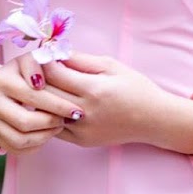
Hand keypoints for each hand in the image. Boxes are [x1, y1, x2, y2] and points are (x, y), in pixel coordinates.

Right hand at [0, 50, 85, 155]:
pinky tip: (47, 134)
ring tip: (59, 126)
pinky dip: (36, 145)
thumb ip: (39, 62)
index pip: (33, 96)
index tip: (76, 110)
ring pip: (20, 139)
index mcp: (1, 79)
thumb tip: (40, 82)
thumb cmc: (23, 73)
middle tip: (68, 119)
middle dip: (51, 122)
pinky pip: (17, 149)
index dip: (57, 104)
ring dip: (45, 136)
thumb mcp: (31, 60)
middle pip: (25, 121)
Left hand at [40, 51, 162, 149]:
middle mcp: (85, 112)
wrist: (153, 119)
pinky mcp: (81, 141)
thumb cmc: (135, 87)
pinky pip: (55, 128)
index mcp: (94, 89)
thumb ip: (81, 60)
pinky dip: (50, 115)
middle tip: (39, 68)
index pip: (54, 74)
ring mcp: (82, 130)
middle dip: (39, 78)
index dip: (45, 62)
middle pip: (46, 93)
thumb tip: (56, 52)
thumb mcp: (111, 66)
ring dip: (42, 98)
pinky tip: (54, 104)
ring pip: (47, 113)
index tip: (44, 54)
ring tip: (44, 86)